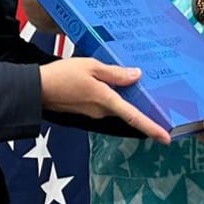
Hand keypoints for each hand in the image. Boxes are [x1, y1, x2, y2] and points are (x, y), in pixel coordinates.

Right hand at [40, 58, 170, 143]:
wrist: (36, 89)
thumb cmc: (61, 76)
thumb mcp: (90, 66)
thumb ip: (114, 73)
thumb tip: (136, 76)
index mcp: (106, 101)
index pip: (134, 117)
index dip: (152, 127)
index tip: (167, 137)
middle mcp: (101, 111)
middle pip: (126, 109)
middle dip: (136, 102)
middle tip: (149, 90)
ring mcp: (92, 112)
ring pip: (114, 105)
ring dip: (120, 95)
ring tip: (123, 77)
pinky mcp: (84, 110)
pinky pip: (103, 103)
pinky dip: (109, 95)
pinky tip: (106, 82)